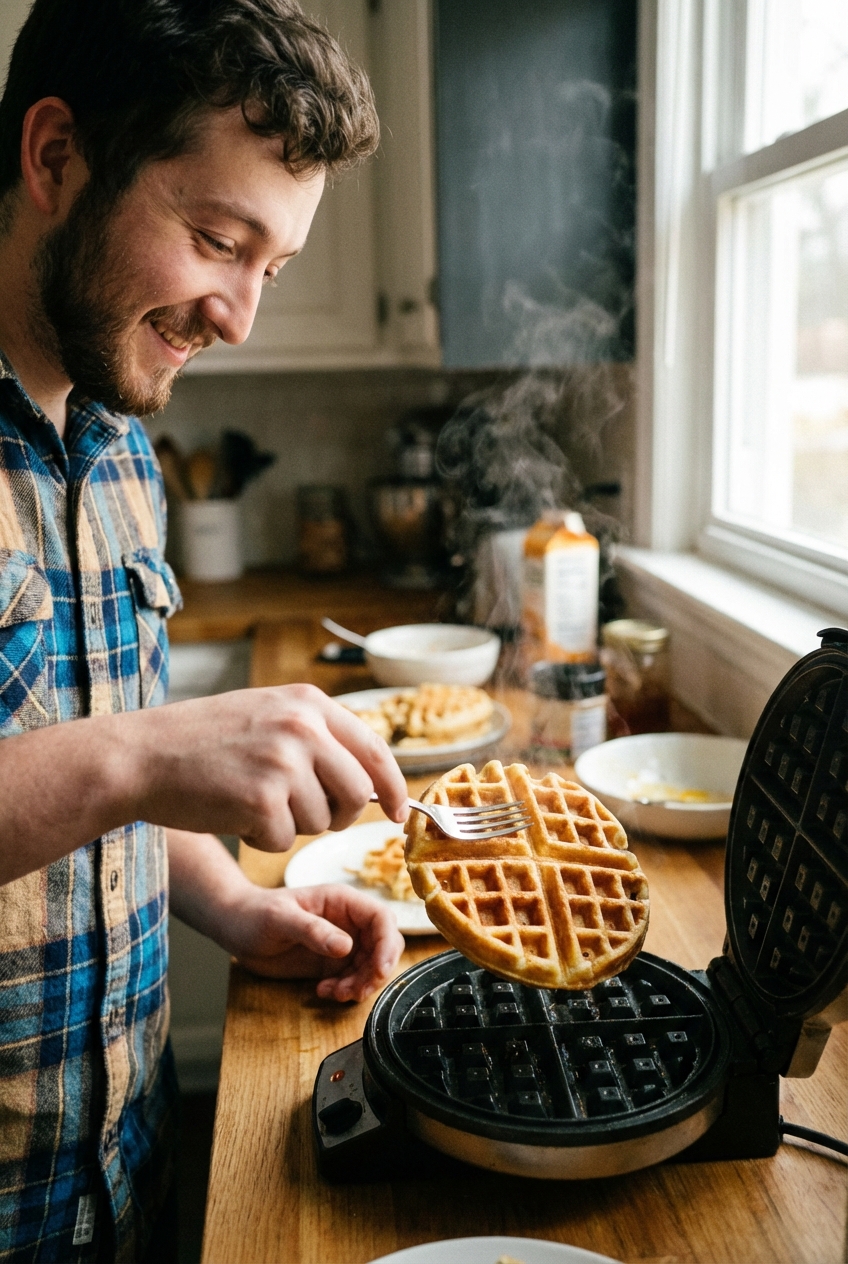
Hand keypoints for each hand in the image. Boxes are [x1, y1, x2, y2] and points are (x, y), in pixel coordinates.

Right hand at [126, 683, 407, 850]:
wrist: (141, 755)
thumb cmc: (200, 741)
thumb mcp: (267, 715)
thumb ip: (317, 737)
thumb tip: (372, 780)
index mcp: (308, 703)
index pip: (375, 749)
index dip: (392, 787)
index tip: (397, 812)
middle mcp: (303, 727)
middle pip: (358, 792)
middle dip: (339, 815)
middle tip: (301, 814)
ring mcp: (284, 762)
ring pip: (322, 821)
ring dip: (291, 825)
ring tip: (251, 800)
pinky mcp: (262, 799)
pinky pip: (286, 839)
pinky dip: (262, 837)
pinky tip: (234, 813)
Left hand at [221, 881, 405, 1001]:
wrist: (236, 927)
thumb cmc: (255, 913)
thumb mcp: (280, 918)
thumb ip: (312, 930)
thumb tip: (346, 947)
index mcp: (342, 901)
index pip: (381, 919)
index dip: (387, 945)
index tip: (378, 970)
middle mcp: (348, 922)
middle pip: (384, 946)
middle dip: (376, 971)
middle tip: (354, 990)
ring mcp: (342, 943)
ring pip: (371, 966)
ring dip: (360, 985)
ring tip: (333, 993)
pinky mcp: (331, 963)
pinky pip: (353, 979)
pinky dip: (345, 990)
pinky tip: (322, 991)